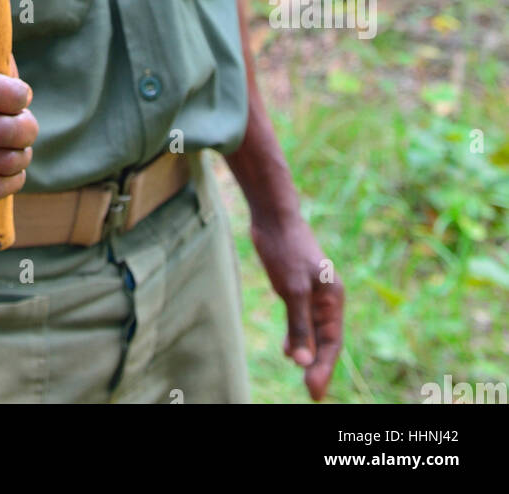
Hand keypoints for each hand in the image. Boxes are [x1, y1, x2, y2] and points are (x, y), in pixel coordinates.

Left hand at [251, 213, 343, 400]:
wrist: (274, 216)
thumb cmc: (286, 249)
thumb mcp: (292, 290)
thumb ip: (299, 325)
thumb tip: (301, 361)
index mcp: (333, 298)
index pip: (332, 342)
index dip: (324, 368)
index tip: (313, 392)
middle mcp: (327, 298)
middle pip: (325, 339)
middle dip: (318, 365)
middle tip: (310, 392)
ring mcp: (312, 292)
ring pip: (313, 330)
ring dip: (307, 352)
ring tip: (300, 374)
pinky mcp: (297, 286)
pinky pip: (301, 318)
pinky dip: (296, 335)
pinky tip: (287, 348)